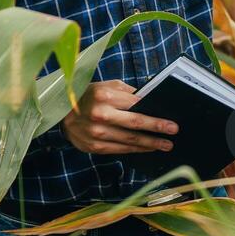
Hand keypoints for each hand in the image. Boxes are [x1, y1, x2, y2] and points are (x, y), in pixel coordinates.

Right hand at [60, 80, 178, 153]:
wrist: (61, 113)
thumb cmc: (89, 96)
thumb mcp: (107, 86)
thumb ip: (128, 92)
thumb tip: (151, 100)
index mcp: (104, 96)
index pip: (136, 106)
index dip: (154, 114)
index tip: (170, 120)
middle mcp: (100, 114)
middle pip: (135, 124)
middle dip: (157, 129)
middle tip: (173, 131)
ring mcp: (96, 132)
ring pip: (129, 140)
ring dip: (150, 143)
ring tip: (165, 145)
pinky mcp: (94, 146)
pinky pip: (120, 149)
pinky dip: (136, 149)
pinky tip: (147, 148)